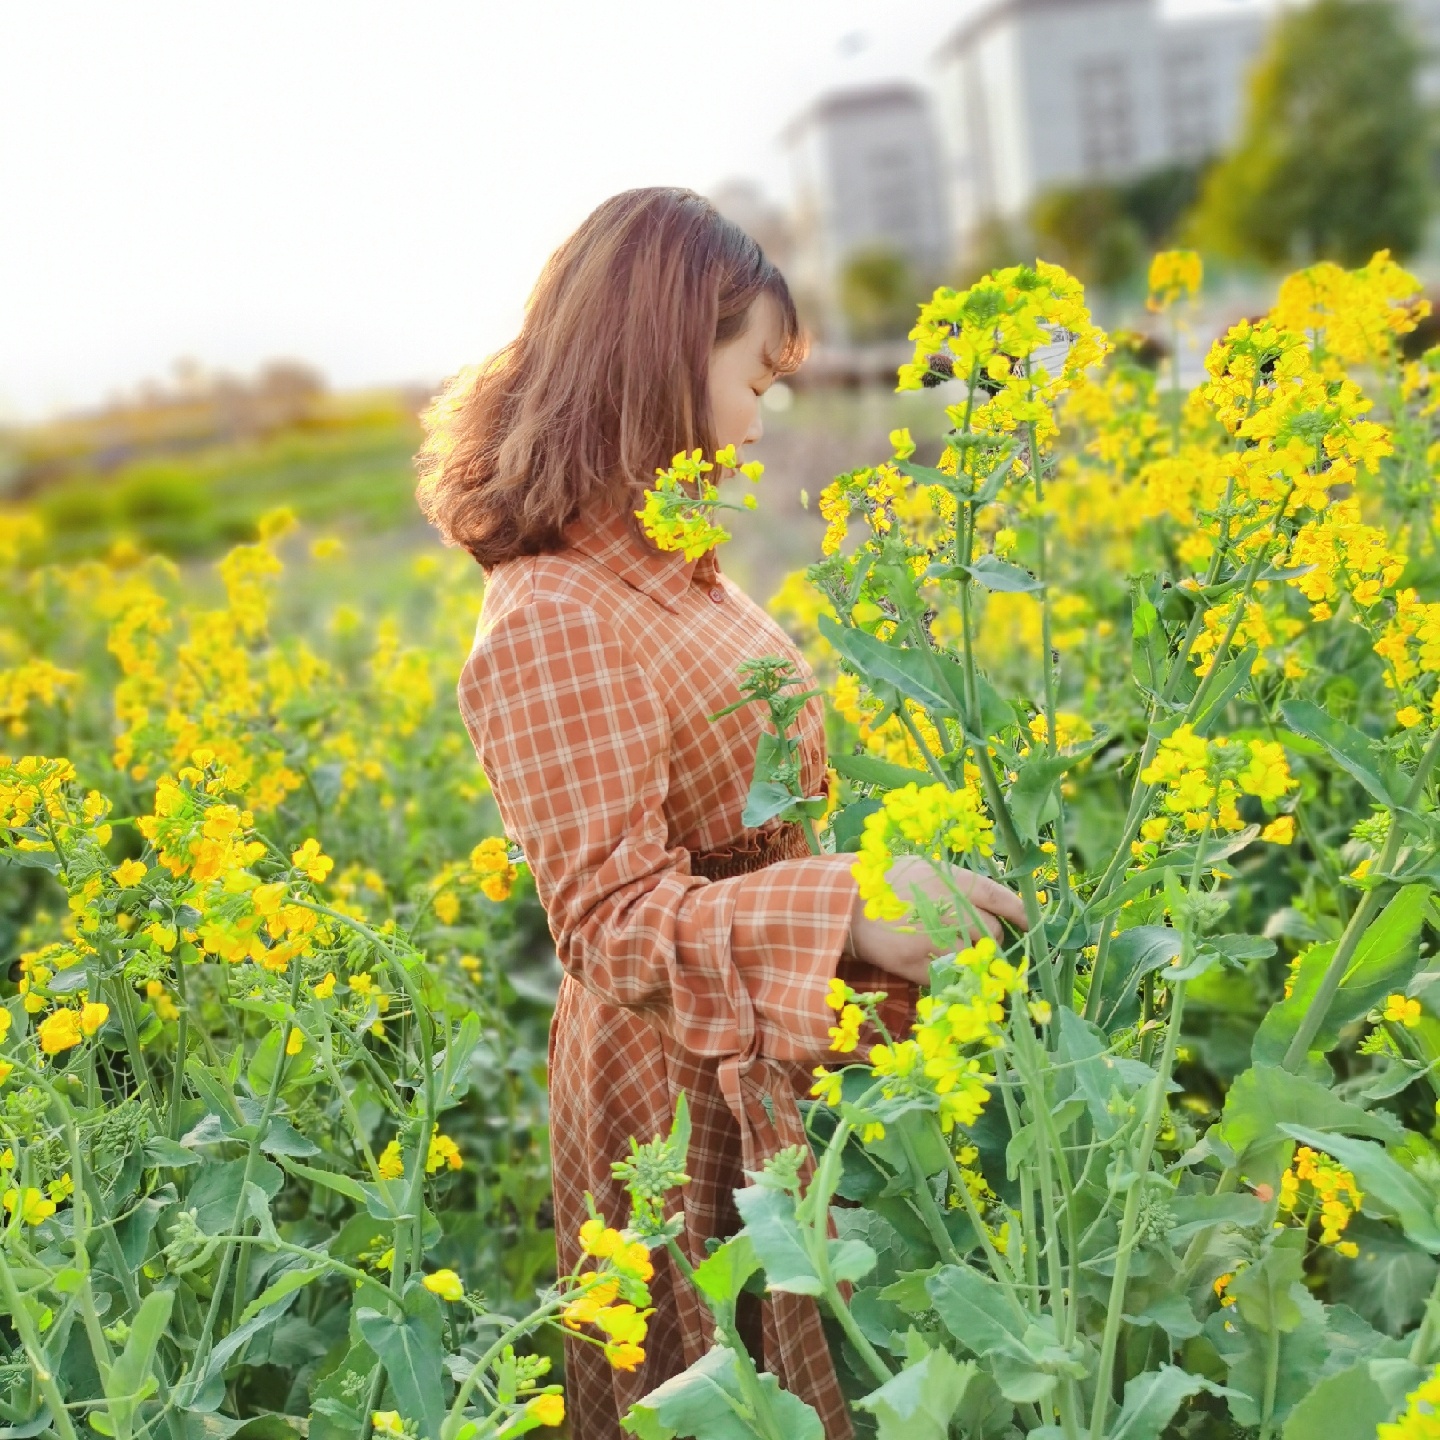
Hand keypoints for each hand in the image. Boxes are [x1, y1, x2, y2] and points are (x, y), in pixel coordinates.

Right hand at [847, 858, 1027, 987]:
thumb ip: (957, 884)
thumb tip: (987, 904)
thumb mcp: (924, 868)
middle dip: (988, 938)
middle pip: (992, 933)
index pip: (1002, 900)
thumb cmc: (885, 883)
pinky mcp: (924, 966)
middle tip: (973, 938)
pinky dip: (946, 972)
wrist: (846, 906)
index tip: (1029, 923)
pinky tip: (931, 960)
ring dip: (968, 957)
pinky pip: (950, 974)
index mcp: (956, 882)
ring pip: (973, 957)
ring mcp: (940, 941)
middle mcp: (955, 911)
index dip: (1020, 913)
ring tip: (950, 949)